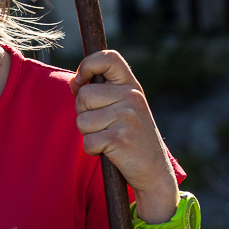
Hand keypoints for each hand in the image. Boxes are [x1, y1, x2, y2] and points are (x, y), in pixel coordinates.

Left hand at [70, 50, 177, 222]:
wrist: (154, 170)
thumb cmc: (131, 136)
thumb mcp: (122, 107)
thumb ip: (100, 92)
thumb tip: (74, 82)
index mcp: (131, 86)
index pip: (108, 58)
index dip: (87, 65)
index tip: (80, 81)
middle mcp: (131, 96)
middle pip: (83, 95)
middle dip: (84, 113)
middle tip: (104, 125)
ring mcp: (127, 116)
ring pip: (82, 120)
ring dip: (88, 134)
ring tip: (109, 138)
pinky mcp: (120, 138)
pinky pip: (87, 141)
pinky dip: (93, 150)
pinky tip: (110, 151)